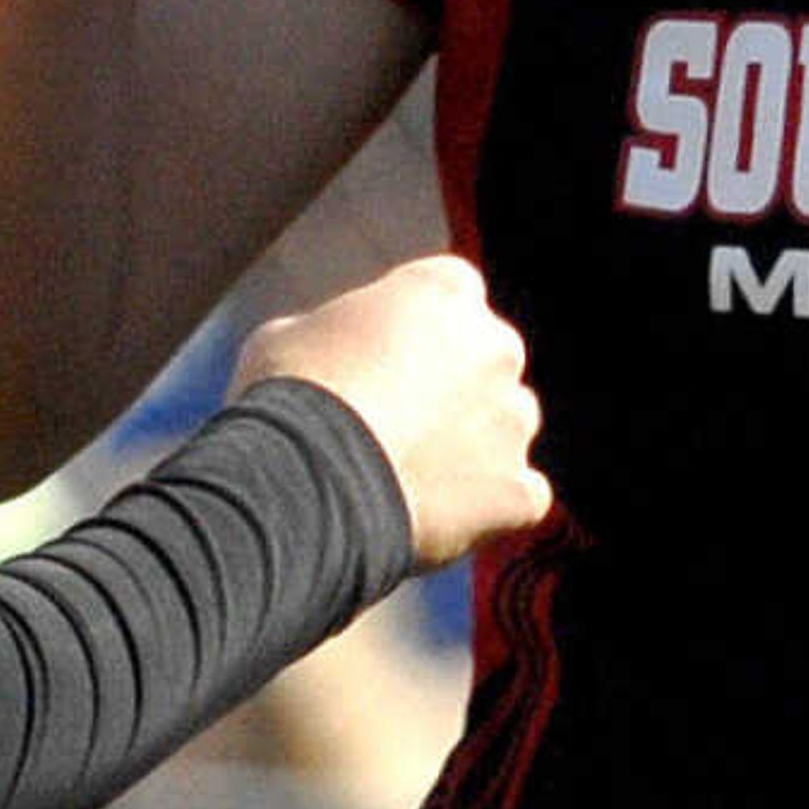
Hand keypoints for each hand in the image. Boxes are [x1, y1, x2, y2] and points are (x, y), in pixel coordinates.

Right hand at [237, 255, 549, 569]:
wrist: (305, 482)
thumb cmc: (289, 396)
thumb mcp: (289, 335)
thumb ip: (336, 333)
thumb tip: (331, 351)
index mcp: (445, 290)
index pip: (449, 296)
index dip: (414, 333)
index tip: (381, 362)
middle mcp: (496, 346)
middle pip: (486, 361)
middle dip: (452, 388)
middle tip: (396, 425)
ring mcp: (513, 419)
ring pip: (507, 426)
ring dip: (475, 446)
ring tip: (409, 478)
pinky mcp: (517, 489)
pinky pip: (519, 497)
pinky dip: (490, 509)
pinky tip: (441, 518)